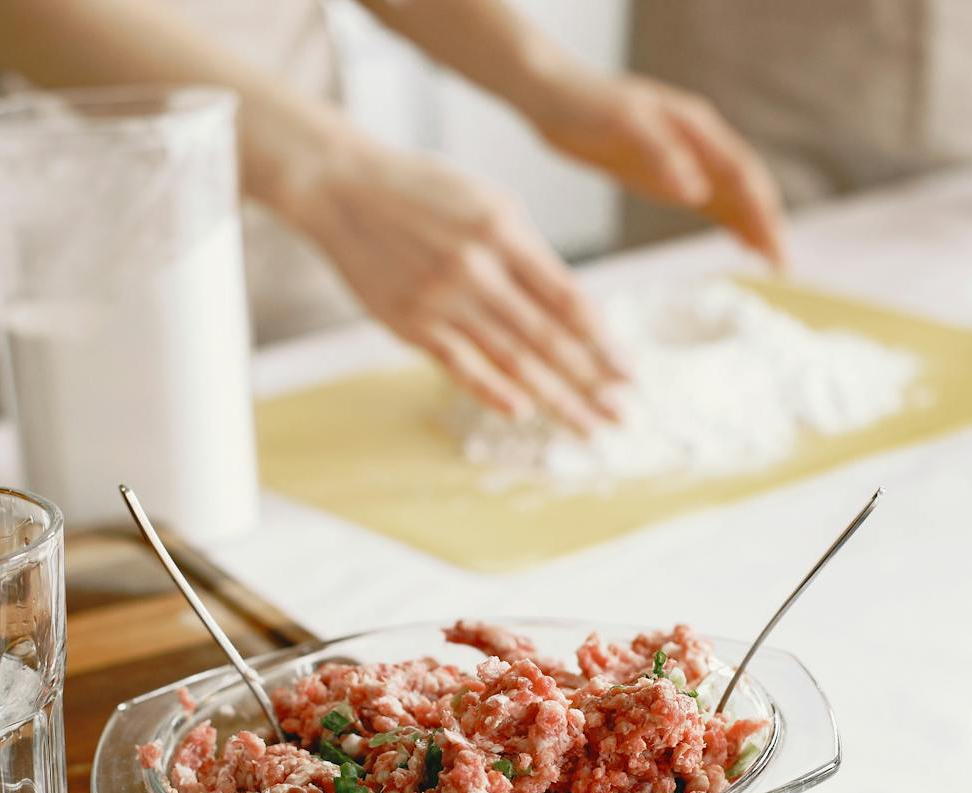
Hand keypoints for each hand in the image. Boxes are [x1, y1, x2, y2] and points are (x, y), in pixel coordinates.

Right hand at [286, 137, 626, 430]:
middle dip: (592, 382)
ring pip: (511, 360)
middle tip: (622, 414)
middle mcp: (477, 269)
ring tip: (588, 426)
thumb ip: (527, 252)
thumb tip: (570, 308)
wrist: (342, 187)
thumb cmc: (421, 191)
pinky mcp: (411, 324)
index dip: (603, 340)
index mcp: (503, 231)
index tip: (629, 370)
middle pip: (547, 338)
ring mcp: (443, 300)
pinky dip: (492, 392)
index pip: (567, 299)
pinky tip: (522, 411)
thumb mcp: (486, 201)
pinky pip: (460, 366)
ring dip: (555, 398)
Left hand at [525, 70, 784, 266]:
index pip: (742, 173)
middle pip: (745, 187)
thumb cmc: (585, 103)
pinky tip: (742, 245)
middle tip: (782, 268)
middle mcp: (699, 142)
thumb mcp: (621, 124)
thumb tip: (698, 192)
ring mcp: (685, 159)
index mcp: (695, 127)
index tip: (774, 245)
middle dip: (767, 225)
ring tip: (772, 265)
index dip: (761, 211)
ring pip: (732, 196)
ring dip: (754, 227)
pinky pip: (709, 201)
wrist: (552, 97)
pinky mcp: (667, 174)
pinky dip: (730, 223)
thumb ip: (660, 156)